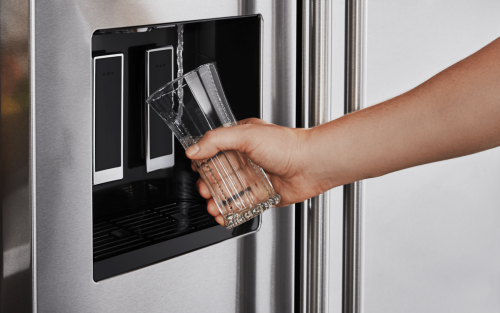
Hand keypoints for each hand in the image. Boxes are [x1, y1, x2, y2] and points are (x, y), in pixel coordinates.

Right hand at [185, 118, 322, 225]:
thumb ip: (216, 140)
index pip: (215, 150)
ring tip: (213, 207)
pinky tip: (224, 215)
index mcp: (242, 140)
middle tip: (205, 191)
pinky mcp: (263, 194)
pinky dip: (232, 211)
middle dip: (209, 185)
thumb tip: (193, 150)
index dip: (204, 162)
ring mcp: (255, 177)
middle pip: (220, 174)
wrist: (311, 165)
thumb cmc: (286, 145)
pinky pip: (243, 204)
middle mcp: (248, 158)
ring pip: (230, 192)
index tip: (197, 171)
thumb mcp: (246, 135)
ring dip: (218, 201)